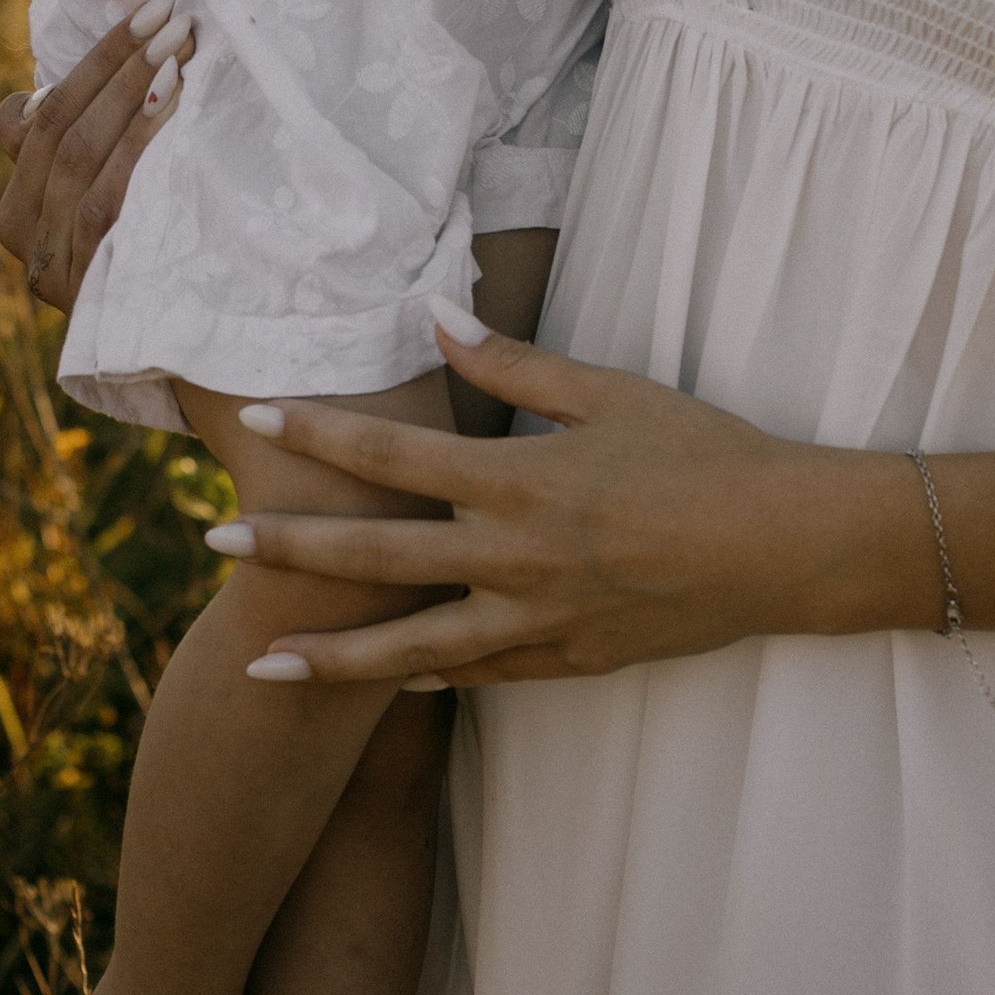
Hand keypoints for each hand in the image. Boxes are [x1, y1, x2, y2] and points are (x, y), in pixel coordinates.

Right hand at [0, 0, 191, 312]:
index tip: (151, 6)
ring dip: (132, 90)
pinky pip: (107, 200)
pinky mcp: (92, 289)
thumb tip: (69, 80)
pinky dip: (138, 143)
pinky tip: (175, 101)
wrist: (196, 358)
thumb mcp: (111, 201)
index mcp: (17, 212)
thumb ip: (83, 150)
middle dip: (119, 61)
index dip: (94, 57)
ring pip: (78, 157)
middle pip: (58, 129)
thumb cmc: (159, 259)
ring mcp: (57, 270)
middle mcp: (26, 242)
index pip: (34, 117)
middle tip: (174, 12)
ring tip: (181, 45)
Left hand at [205, 312, 926, 691]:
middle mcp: (515, 559)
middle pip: (378, 554)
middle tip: (210, 538)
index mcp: (521, 482)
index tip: (256, 414)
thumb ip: (515, 366)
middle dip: (290, 544)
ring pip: (412, 646)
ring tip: (260, 661)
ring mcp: (539, 620)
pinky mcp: (569, 661)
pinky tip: (379, 679)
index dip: (320, 430)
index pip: (396, 455)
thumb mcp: (612, 392)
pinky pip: (478, 676)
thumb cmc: (704, 453)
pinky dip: (422, 677)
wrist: (784, 546)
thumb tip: (438, 315)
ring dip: (330, 654)